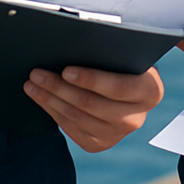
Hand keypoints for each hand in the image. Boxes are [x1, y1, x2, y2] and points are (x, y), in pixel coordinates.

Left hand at [23, 65, 163, 152]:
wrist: (127, 89)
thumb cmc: (123, 61)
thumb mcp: (126, 54)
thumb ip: (111, 52)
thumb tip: (76, 39)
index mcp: (150, 91)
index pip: (118, 87)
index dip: (90, 79)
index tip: (66, 69)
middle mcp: (136, 118)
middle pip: (91, 104)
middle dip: (60, 87)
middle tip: (38, 73)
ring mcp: (117, 135)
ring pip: (77, 117)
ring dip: (50, 99)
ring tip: (32, 83)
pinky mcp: (99, 144)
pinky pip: (71, 128)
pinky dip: (52, 111)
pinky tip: (40, 97)